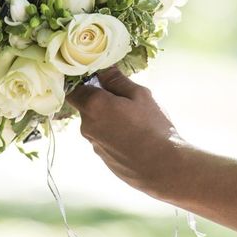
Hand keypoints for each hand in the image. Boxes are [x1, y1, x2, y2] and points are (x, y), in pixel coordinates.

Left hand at [66, 66, 188, 197]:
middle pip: (85, 106)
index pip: (74, 88)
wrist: (162, 168)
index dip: (84, 83)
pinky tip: (133, 136)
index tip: (100, 80)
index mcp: (94, 105)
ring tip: (134, 120)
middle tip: (126, 100)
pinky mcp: (102, 157)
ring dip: (108, 117)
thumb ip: (117, 80)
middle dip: (101, 100)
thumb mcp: (140, 95)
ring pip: (95, 122)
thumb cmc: (153, 127)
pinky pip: (103, 137)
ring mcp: (93, 143)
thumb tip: (102, 69)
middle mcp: (87, 125)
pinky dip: (113, 133)